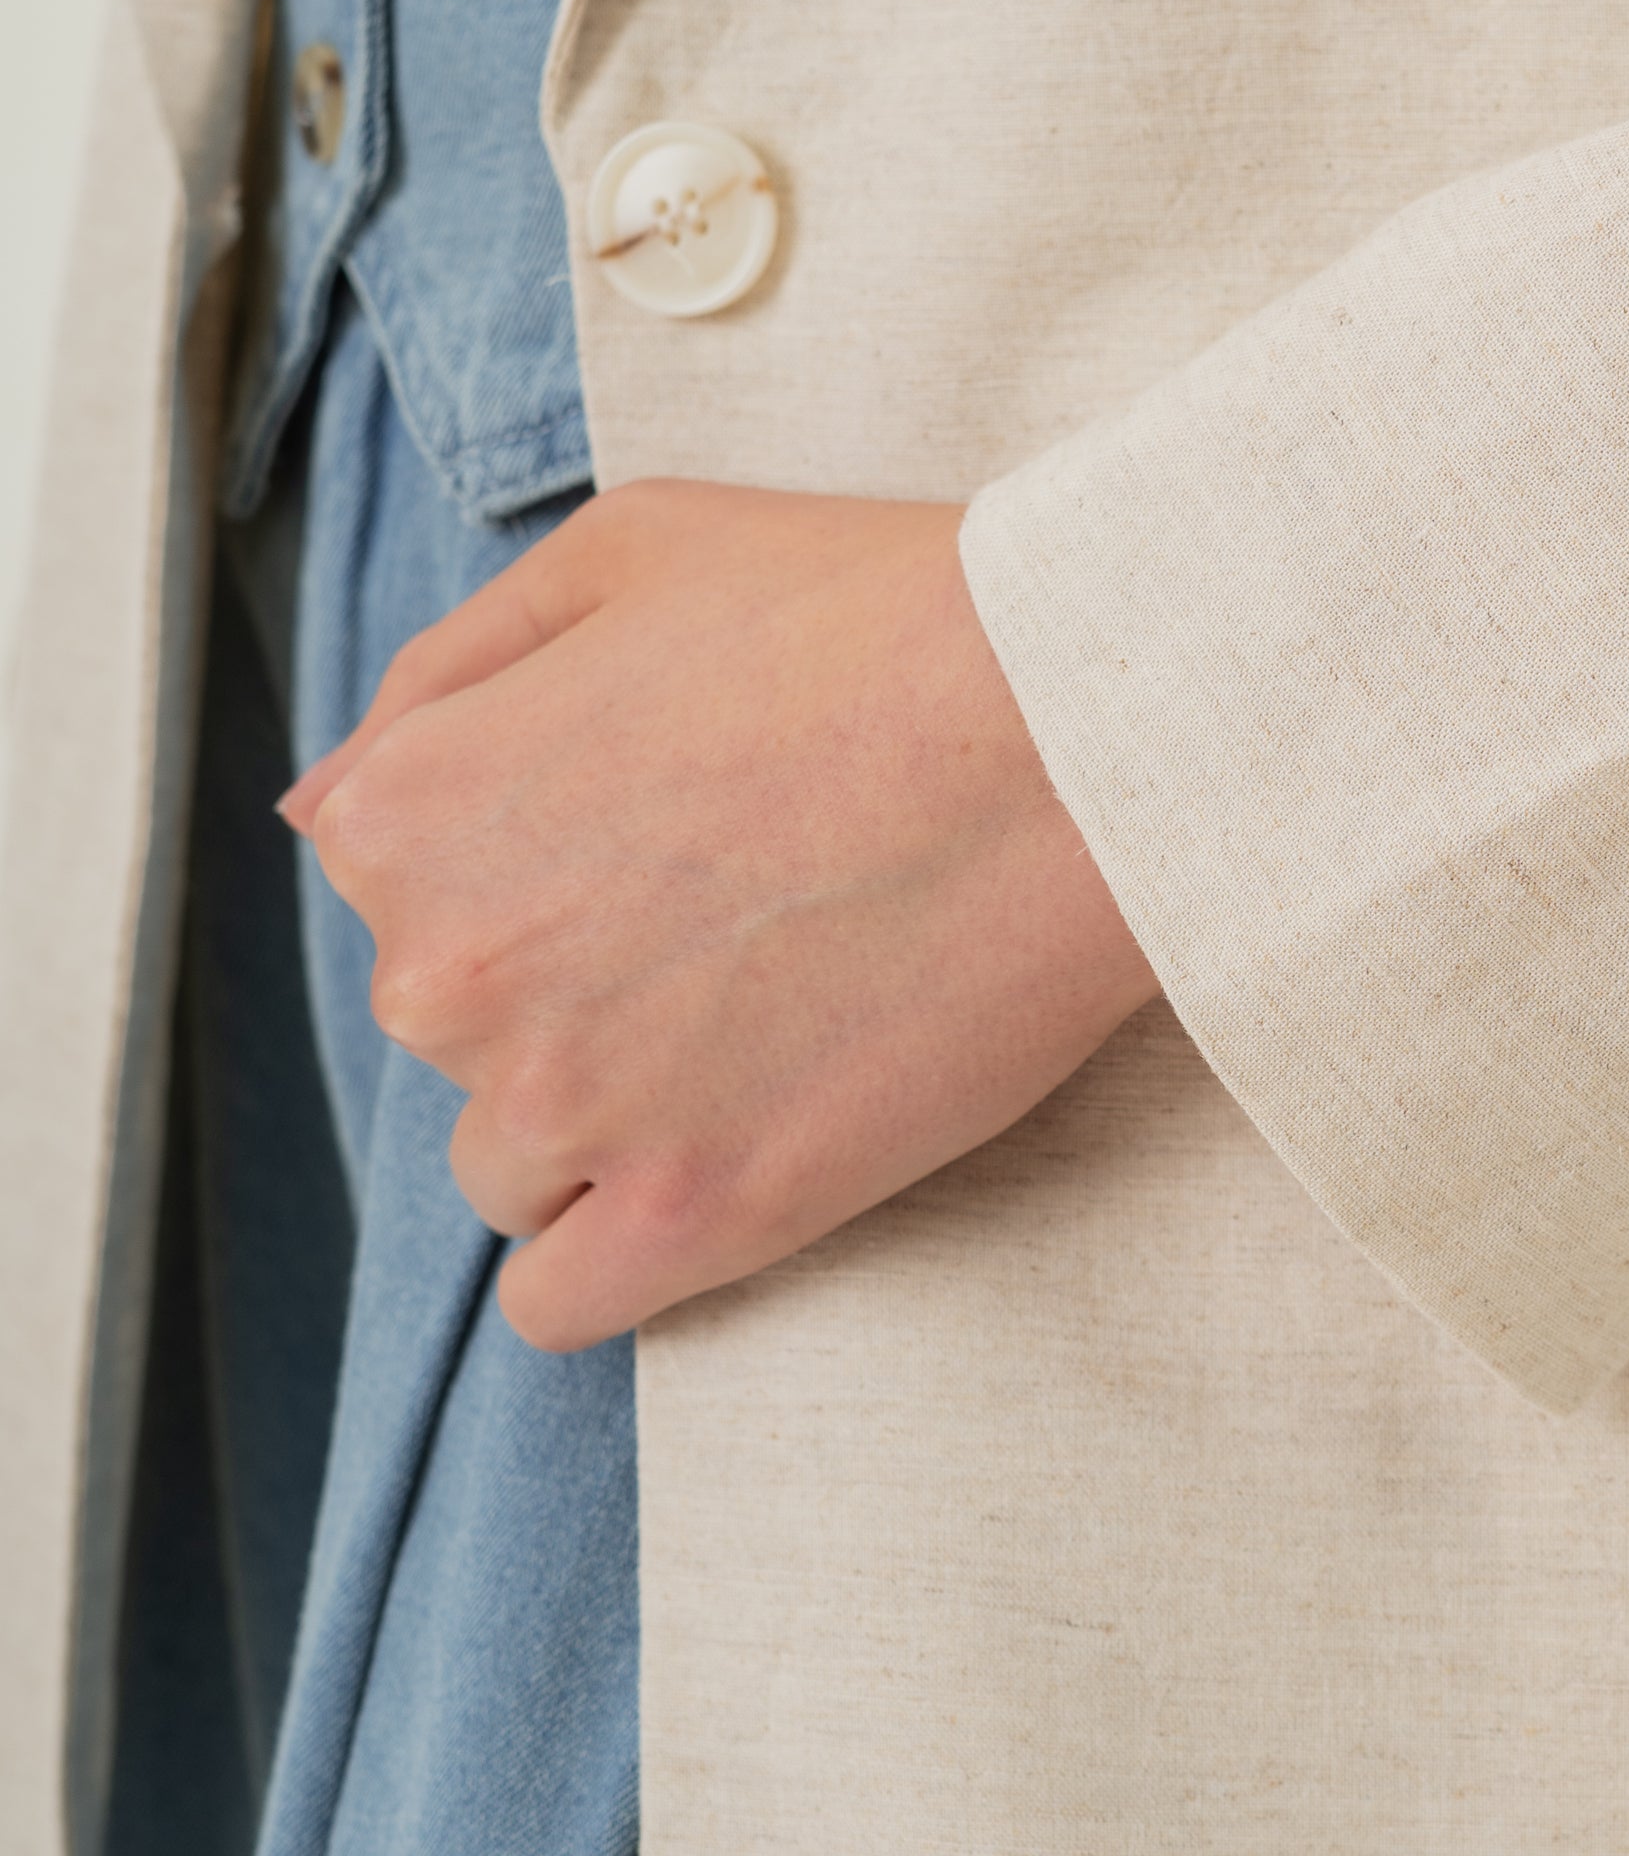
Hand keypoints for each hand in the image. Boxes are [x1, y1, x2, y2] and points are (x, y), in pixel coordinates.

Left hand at [279, 480, 1161, 1348]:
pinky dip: (616, 1256)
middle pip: (454, 1031)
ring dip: (604, 1119)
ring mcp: (569, 1108)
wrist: (1079, 733)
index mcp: (408, 812)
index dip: (531, 859)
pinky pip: (565, 1303)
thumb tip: (321, 808)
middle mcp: (447, 972)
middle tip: (737, 916)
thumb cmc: (872, 614)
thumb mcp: (622, 552)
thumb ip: (442, 678)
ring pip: (511, 1167)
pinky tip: (711, 1178)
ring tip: (761, 1025)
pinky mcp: (696, 1214)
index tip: (663, 828)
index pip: (398, 891)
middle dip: (564, 987)